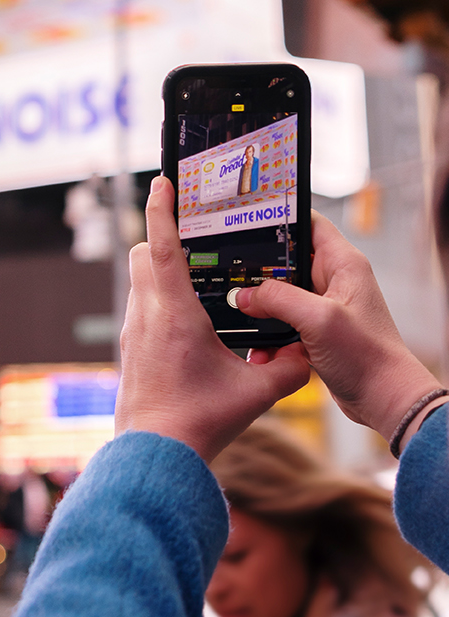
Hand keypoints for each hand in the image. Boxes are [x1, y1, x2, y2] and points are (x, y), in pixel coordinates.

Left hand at [114, 177, 309, 461]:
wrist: (153, 457)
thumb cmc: (199, 422)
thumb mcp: (256, 394)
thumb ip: (288, 369)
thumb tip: (306, 354)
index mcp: (174, 314)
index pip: (161, 246)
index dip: (161, 210)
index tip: (162, 183)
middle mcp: (147, 316)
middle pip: (142, 255)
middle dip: (160, 238)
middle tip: (189, 235)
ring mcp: (133, 334)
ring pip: (138, 282)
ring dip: (159, 271)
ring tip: (192, 278)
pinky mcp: (130, 352)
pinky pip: (140, 310)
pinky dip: (157, 300)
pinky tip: (185, 322)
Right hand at [235, 210, 440, 441]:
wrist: (384, 399)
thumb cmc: (367, 356)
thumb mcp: (317, 319)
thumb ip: (277, 299)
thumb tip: (244, 295)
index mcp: (343, 264)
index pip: (310, 223)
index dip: (281, 218)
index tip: (248, 221)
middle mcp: (335, 280)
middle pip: (289, 261)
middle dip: (261, 271)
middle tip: (233, 276)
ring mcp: (326, 306)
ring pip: (283, 295)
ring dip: (264, 308)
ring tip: (242, 314)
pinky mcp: (319, 331)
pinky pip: (286, 322)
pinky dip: (272, 333)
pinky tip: (260, 347)